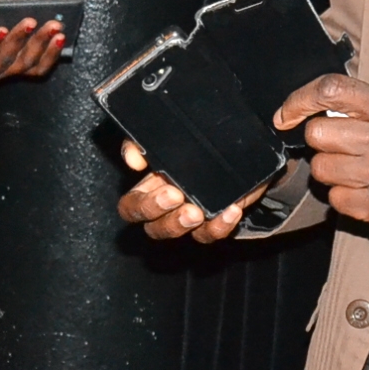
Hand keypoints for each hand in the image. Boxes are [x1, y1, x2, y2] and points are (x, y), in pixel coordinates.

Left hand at [0, 0, 67, 84]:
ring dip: (19, 41)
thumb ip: (17, 0)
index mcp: (7, 64)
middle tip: (54, 25)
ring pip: (4, 62)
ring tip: (29, 22)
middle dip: (40, 43)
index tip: (63, 33)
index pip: (36, 66)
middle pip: (24, 63)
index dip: (51, 53)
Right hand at [115, 141, 268, 242]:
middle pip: (153, 228)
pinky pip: (212, 233)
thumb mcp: (166, 135)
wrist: (237, 146)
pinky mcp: (215, 221)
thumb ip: (141, 143)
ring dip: (185, 225)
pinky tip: (231, 210)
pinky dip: (220, 225)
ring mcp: (192, 217)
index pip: (131, 207)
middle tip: (177, 196)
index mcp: (150, 186)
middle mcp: (169, 206)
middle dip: (164, 216)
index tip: (162, 187)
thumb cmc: (196, 140)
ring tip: (198, 212)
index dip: (139, 206)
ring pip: (181, 233)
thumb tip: (133, 160)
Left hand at [273, 74, 368, 247]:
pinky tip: (366, 195)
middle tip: (342, 153)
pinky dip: (344, 199)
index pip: (333, 89)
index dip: (299, 100)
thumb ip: (364, 107)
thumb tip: (309, 104)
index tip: (285, 115)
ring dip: (331, 175)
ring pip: (321, 169)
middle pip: (318, 134)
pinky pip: (335, 199)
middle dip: (320, 146)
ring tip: (359, 175)